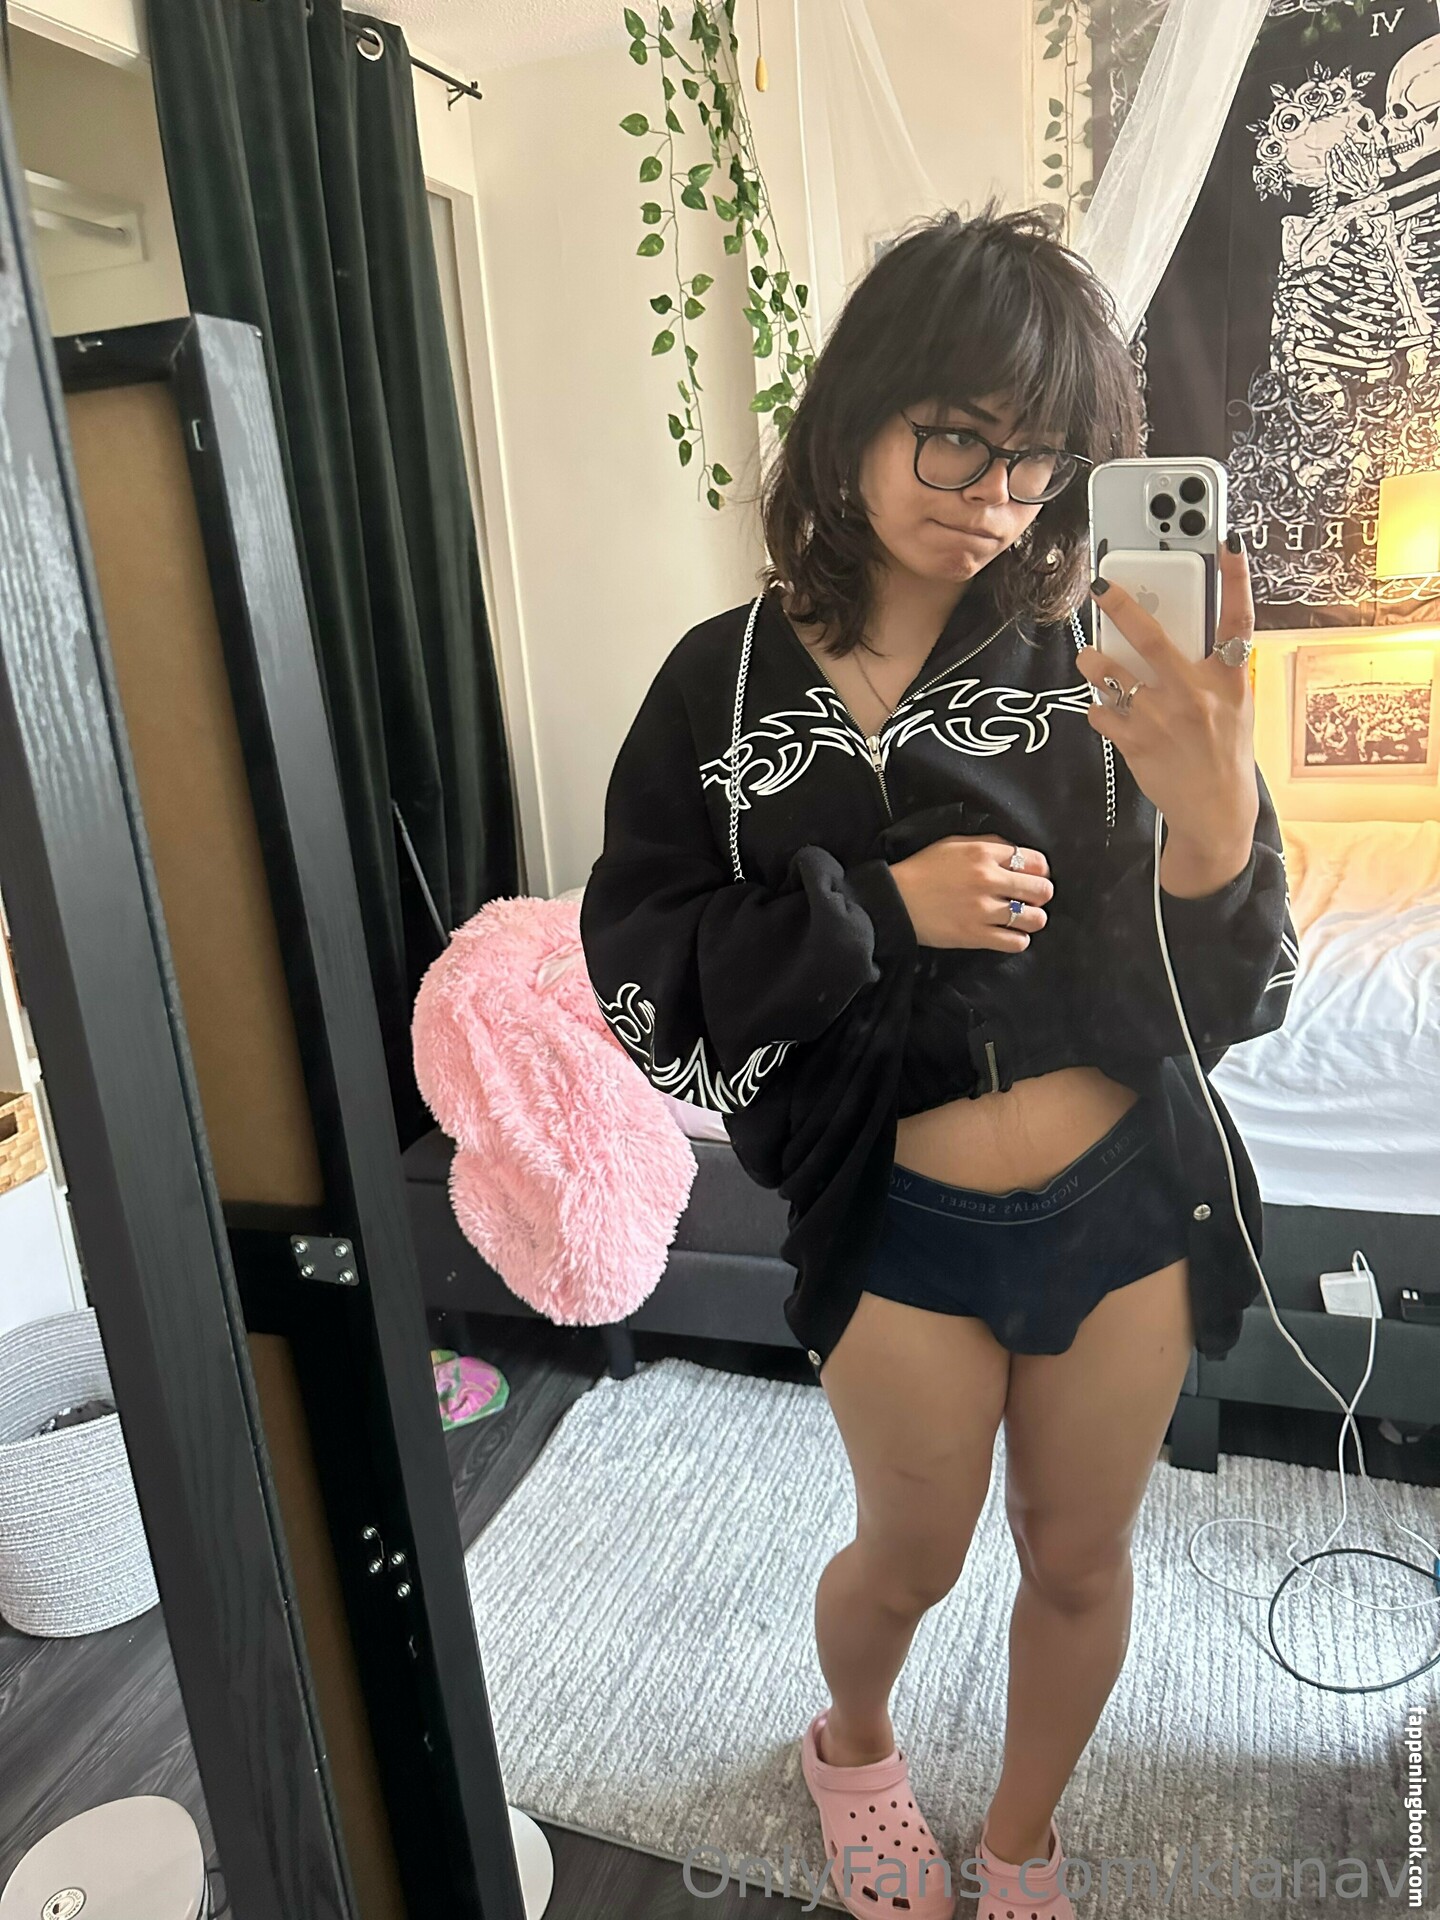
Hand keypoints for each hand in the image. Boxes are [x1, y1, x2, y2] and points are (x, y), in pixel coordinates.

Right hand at [888, 834, 1052, 951]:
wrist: (895, 899)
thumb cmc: (923, 869)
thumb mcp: (954, 843)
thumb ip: (988, 843)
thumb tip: (1016, 852)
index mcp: (984, 853)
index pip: (1036, 862)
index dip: (1039, 871)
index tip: (1032, 877)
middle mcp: (988, 880)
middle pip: (1041, 890)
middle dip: (1040, 895)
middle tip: (1030, 899)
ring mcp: (983, 910)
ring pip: (1034, 918)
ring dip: (1033, 918)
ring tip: (1023, 918)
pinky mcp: (975, 936)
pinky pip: (1016, 942)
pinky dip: (1019, 939)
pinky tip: (1010, 934)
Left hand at [1075, 537, 1259, 891]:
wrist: (1216, 811)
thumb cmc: (1225, 751)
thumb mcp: (1235, 705)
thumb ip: (1212, 668)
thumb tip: (1179, 625)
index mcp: (1228, 680)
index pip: (1238, 620)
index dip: (1235, 578)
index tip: (1227, 541)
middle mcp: (1196, 695)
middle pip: (1153, 639)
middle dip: (1122, 607)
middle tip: (1101, 586)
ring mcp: (1161, 720)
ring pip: (1111, 676)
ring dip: (1092, 663)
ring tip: (1089, 658)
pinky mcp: (1135, 744)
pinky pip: (1101, 712)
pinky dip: (1099, 707)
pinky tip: (1108, 710)